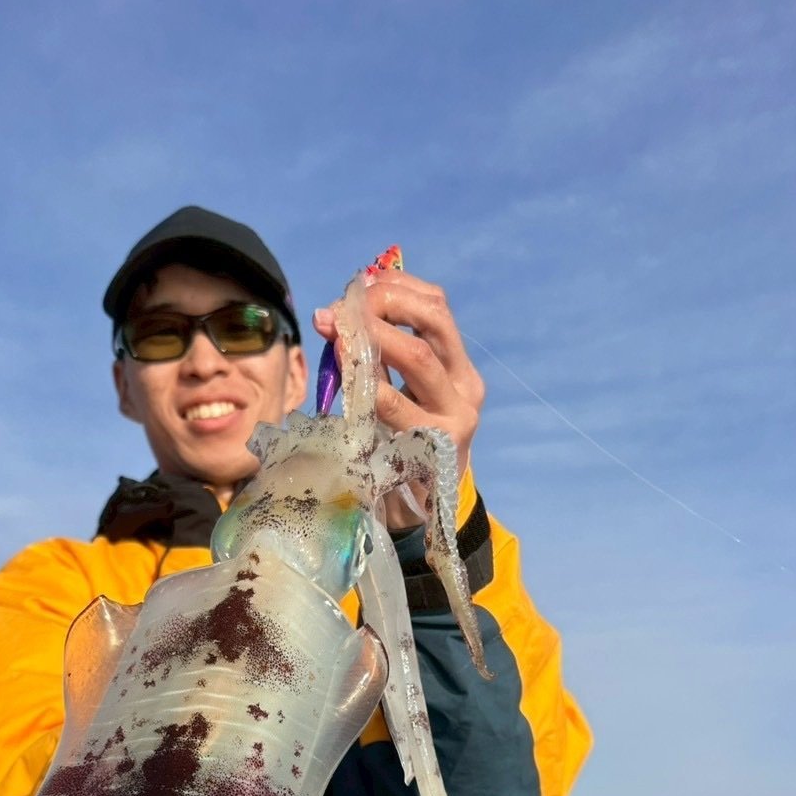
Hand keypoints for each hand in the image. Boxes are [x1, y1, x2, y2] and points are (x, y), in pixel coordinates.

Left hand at [312, 272, 483, 529]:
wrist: (421, 512)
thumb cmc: (402, 447)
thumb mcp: (398, 397)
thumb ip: (376, 360)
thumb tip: (331, 314)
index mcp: (460, 368)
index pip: (437, 307)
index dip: (397, 286)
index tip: (358, 284)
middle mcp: (465, 388)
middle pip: (433, 323)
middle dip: (385, 305)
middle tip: (344, 308)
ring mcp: (454, 419)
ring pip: (419, 358)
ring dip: (373, 338)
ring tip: (338, 334)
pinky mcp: (434, 448)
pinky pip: (396, 408)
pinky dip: (367, 386)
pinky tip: (345, 377)